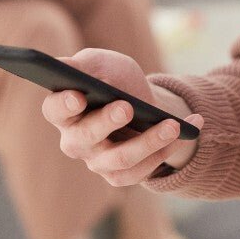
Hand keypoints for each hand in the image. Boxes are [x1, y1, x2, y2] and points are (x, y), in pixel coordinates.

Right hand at [41, 47, 203, 185]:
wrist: (145, 102)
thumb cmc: (117, 80)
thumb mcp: (104, 64)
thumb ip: (85, 64)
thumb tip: (63, 66)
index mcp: (65, 110)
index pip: (54, 109)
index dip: (64, 105)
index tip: (79, 95)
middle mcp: (76, 140)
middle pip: (84, 138)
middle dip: (105, 122)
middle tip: (127, 107)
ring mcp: (96, 161)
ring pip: (118, 159)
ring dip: (148, 141)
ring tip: (172, 125)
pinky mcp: (119, 175)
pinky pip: (140, 171)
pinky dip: (166, 151)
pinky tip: (185, 132)